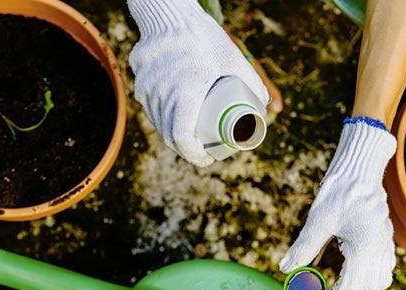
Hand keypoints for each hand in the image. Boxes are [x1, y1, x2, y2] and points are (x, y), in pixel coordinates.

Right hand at [127, 0, 268, 166]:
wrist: (170, 15)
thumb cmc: (204, 37)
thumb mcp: (233, 58)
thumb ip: (252, 82)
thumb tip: (265, 107)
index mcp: (184, 94)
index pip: (183, 139)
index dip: (195, 155)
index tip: (207, 158)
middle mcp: (162, 95)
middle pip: (171, 137)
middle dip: (187, 150)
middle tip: (203, 151)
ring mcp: (147, 90)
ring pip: (159, 124)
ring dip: (174, 136)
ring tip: (191, 137)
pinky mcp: (140, 83)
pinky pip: (151, 109)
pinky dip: (163, 119)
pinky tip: (174, 119)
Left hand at [280, 118, 397, 289]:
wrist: (360, 168)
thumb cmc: (339, 190)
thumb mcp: (318, 219)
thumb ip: (303, 247)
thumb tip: (285, 269)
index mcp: (365, 247)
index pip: (351, 287)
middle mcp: (379, 248)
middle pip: (366, 289)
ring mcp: (385, 243)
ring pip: (379, 281)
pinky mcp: (384, 237)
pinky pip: (383, 268)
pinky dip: (370, 280)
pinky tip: (354, 279)